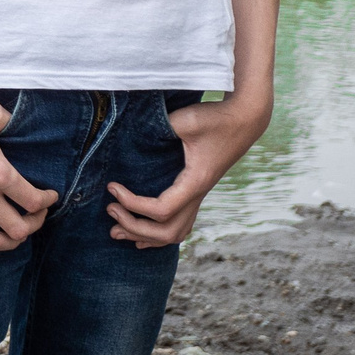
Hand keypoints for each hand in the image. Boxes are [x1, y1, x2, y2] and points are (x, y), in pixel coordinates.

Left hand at [107, 91, 271, 247]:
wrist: (244, 119)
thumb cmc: (215, 118)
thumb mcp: (185, 120)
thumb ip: (159, 128)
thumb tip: (127, 133)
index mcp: (195, 182)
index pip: (161, 210)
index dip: (132, 204)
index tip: (112, 188)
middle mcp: (199, 195)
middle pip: (167, 231)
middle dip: (134, 227)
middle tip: (110, 210)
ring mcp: (200, 196)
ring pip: (175, 234)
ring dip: (145, 236)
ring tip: (117, 230)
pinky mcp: (197, 192)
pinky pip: (180, 224)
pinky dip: (159, 234)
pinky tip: (142, 235)